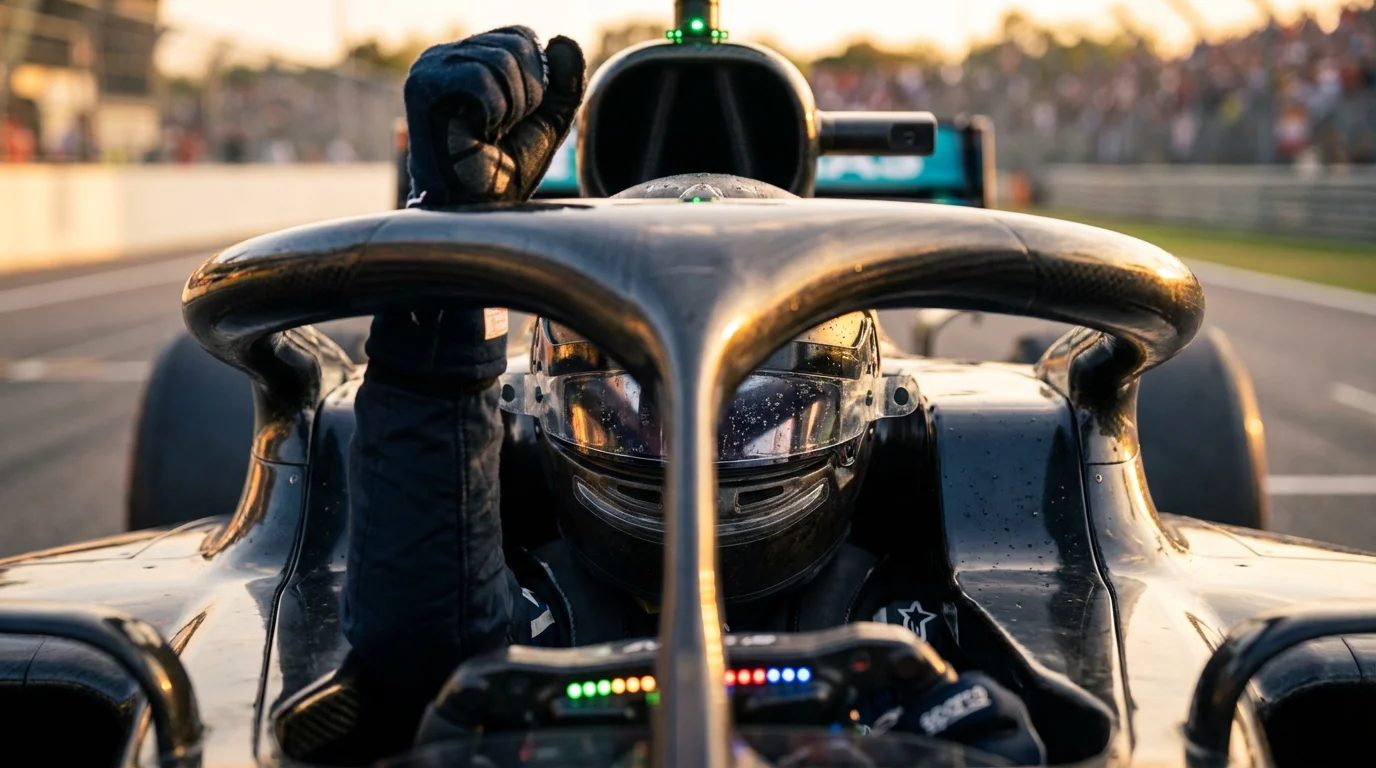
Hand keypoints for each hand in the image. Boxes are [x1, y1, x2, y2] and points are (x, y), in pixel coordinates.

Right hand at [404, 26, 585, 204]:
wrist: (480, 209)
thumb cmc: (506, 170)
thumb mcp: (549, 119)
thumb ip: (564, 82)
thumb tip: (564, 41)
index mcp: (471, 57)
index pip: (521, 36)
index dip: (538, 78)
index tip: (519, 117)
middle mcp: (447, 56)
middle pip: (515, 45)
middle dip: (528, 95)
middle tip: (504, 129)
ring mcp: (431, 68)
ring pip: (501, 61)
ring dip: (512, 108)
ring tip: (491, 133)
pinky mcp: (422, 86)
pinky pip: (480, 78)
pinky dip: (494, 111)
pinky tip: (478, 131)